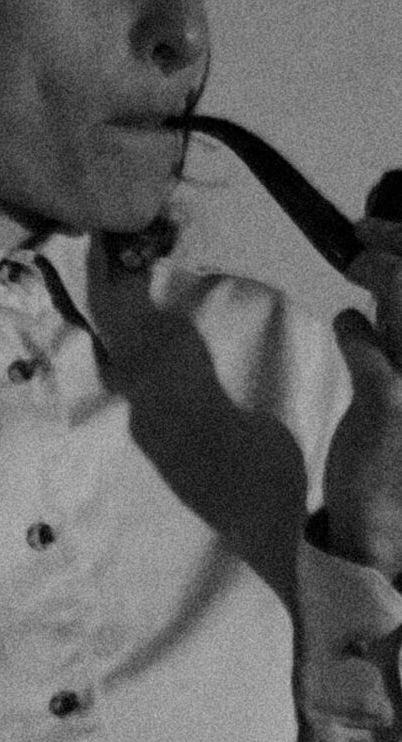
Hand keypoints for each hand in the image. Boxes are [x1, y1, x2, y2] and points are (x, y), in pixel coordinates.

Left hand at [321, 218, 401, 578]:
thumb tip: (382, 272)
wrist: (390, 515)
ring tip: (356, 265)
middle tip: (363, 234)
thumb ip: (398, 328)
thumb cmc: (396, 439)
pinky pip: (370, 352)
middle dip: (398, 244)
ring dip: (381, 271)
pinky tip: (346, 322)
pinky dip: (353, 329)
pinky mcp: (392, 407)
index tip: (378, 227)